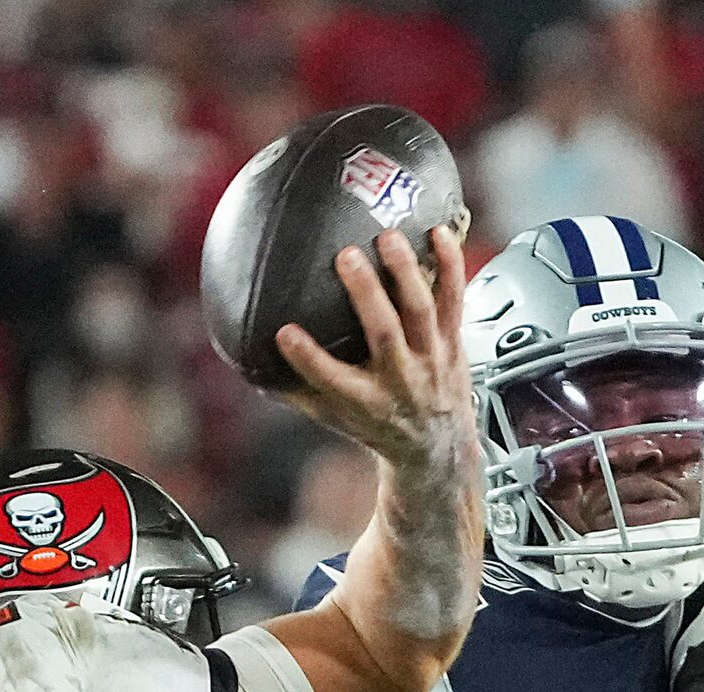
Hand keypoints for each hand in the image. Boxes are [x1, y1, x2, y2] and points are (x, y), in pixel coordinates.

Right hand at [274, 227, 476, 478]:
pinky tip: (439, 233)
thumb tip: (249, 363)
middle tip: (346, 256)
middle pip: (384, 334)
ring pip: (420, 311)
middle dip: (366, 294)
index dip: (308, 358)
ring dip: (406, 272)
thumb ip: (295, 391)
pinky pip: (454, 300)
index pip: (332, 380)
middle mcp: (399, 379)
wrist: (437, 447)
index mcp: (365, 401)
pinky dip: (450, 266)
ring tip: (389, 237)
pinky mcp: (451, 341)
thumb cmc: (377, 425)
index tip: (284, 332)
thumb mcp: (334, 417)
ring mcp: (430, 358)